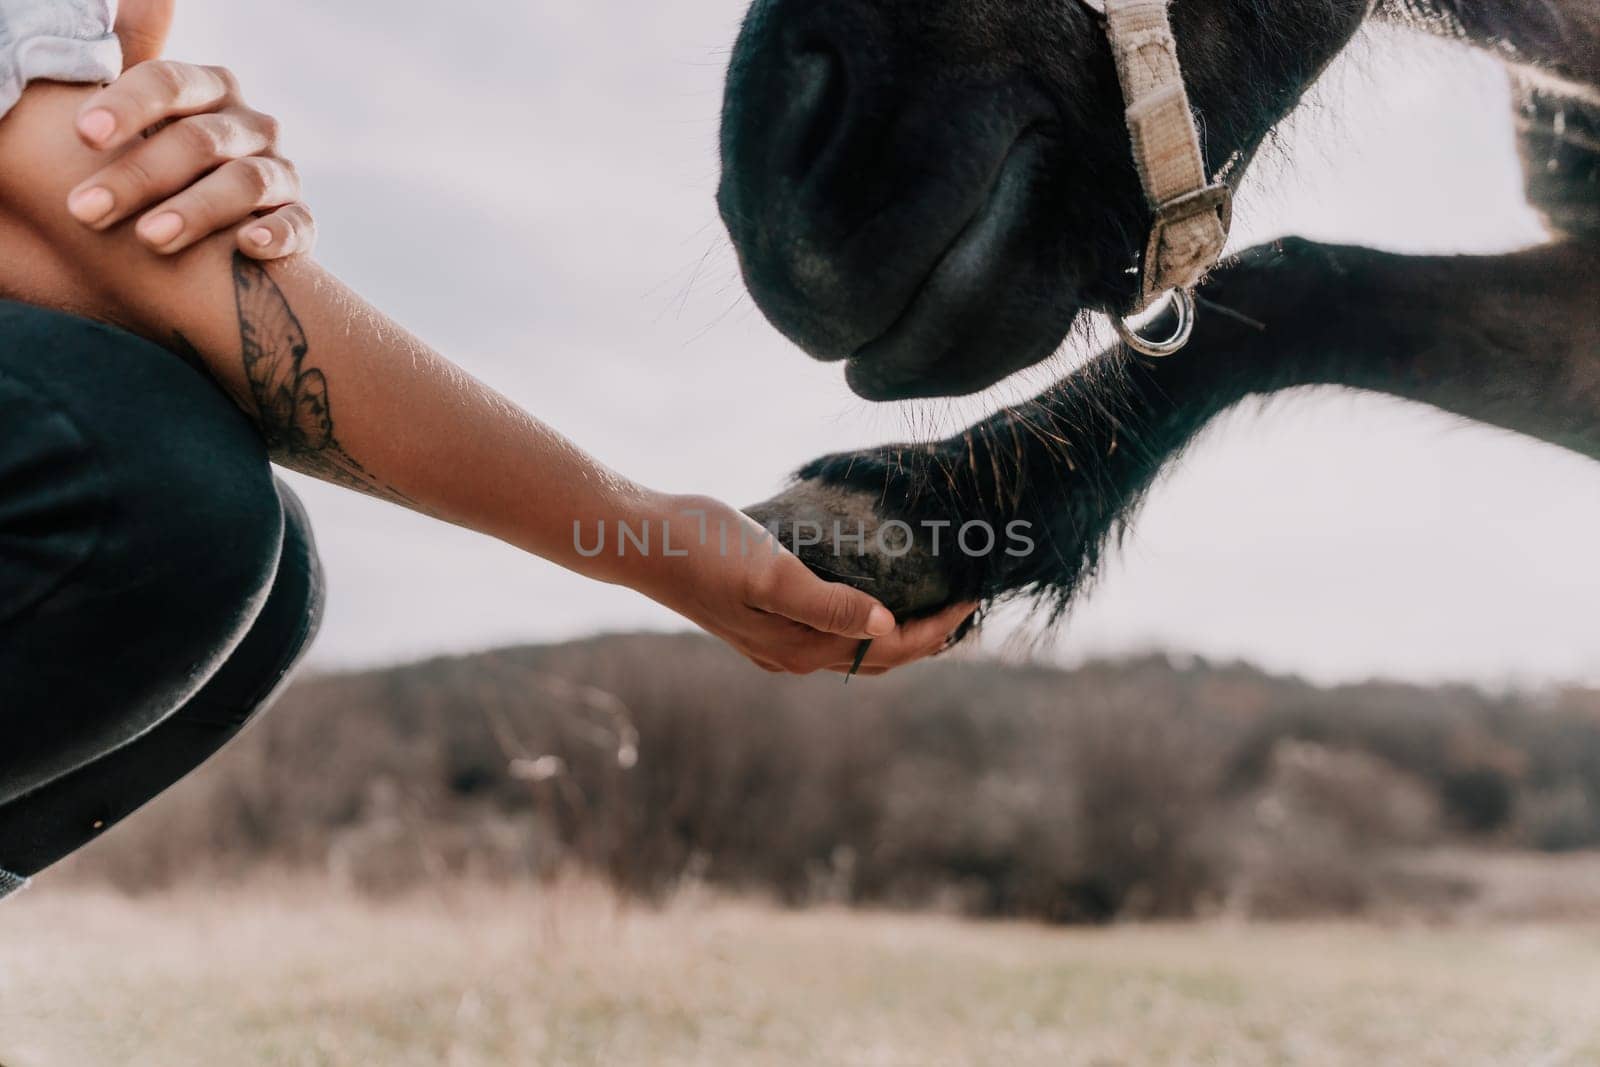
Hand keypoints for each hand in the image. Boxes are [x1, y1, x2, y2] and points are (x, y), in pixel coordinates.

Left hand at [65, 60, 313, 258]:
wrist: (198, 228)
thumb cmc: (156, 162)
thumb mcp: (137, 112)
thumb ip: (137, 51)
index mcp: (208, 88)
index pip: (169, 82)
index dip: (127, 106)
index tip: (83, 135)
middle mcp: (250, 124)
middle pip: (199, 140)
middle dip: (139, 175)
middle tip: (86, 210)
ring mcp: (278, 173)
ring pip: (246, 182)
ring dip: (197, 210)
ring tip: (150, 238)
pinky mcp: (299, 220)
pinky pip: (298, 223)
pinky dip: (276, 234)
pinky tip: (246, 246)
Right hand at [632, 495, 978, 675]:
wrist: (640, 539)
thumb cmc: (704, 550)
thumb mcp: (772, 574)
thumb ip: (829, 604)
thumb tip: (887, 627)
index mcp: (800, 649)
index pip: (889, 649)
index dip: (937, 629)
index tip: (974, 600)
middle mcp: (791, 654)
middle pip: (878, 656)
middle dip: (927, 637)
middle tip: (968, 607)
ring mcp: (774, 639)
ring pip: (854, 644)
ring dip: (897, 630)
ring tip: (933, 603)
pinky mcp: (762, 617)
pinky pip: (830, 627)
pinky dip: (863, 615)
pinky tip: (872, 592)